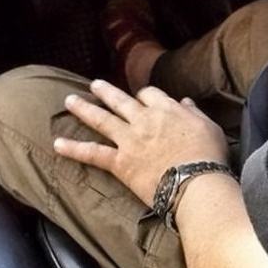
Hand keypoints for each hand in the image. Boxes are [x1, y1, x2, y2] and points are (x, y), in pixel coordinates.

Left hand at [54, 79, 227, 207]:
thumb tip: (186, 101)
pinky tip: (58, 143)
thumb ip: (194, 112)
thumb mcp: (209, 126)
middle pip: (120, 100)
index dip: (143, 96)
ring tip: (69, 100)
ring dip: (84, 108)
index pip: (149, 94)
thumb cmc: (208, 156)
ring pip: (101, 119)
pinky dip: (74, 148)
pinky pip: (93, 153)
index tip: (141, 99)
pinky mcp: (120, 162)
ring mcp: (129, 139)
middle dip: (105, 91)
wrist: (196, 183)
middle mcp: (143, 119)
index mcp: (166, 109)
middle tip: (94, 85)